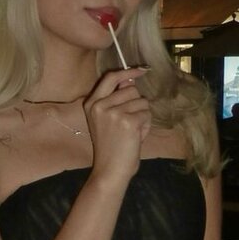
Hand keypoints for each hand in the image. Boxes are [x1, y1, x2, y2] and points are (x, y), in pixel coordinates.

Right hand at [84, 67, 150, 185]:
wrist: (110, 170)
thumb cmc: (111, 147)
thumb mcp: (106, 119)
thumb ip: (117, 99)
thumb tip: (131, 79)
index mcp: (91, 103)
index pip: (110, 78)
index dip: (127, 72)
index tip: (142, 70)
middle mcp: (100, 105)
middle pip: (131, 89)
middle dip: (137, 104)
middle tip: (129, 123)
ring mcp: (113, 112)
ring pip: (142, 101)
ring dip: (142, 116)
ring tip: (131, 132)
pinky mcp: (128, 121)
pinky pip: (147, 114)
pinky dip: (146, 125)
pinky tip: (136, 137)